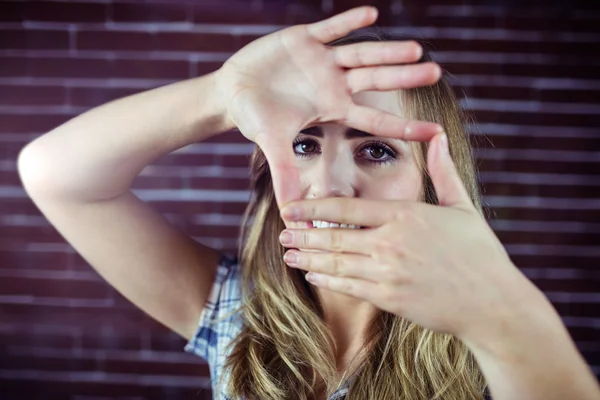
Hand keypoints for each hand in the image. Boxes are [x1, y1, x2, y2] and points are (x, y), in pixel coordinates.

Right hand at [214, 6, 442, 205]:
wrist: (234, 92)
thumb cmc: (255, 119)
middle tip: (435, 72)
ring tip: (415, 48)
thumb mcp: (272, 145)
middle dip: (404, 77)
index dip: (404, 125)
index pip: (375, 120)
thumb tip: (288, 211)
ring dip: (386, 51)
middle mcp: (334, 84)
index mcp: (333, 109)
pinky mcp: (305, 39)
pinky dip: (348, 21)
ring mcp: (322, 60)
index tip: (436, 130)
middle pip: (376, 80)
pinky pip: (331, 28)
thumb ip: (284, 173)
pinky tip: (371, 14)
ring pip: (361, 54)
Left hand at [278, 133, 542, 340]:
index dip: (313, 208)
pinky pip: (347, 286)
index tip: (290, 208)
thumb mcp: (462, 206)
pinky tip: (312, 274)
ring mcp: (387, 271)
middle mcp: (390, 241)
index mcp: (404, 215)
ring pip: (335, 262)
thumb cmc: (480, 253)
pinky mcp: (388, 298)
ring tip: (287, 253)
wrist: (493, 303)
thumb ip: (442, 171)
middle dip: (302, 234)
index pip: (347, 208)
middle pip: (333, 236)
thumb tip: (438, 136)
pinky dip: (326, 279)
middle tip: (282, 232)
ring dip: (307, 257)